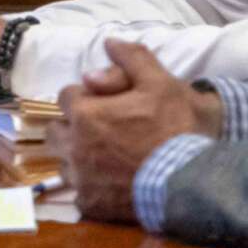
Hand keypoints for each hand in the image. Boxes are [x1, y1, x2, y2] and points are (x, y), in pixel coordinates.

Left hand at [59, 40, 222, 223]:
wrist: (190, 181)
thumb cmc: (175, 128)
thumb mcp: (160, 83)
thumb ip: (132, 58)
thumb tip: (109, 42)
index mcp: (84, 114)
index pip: (65, 97)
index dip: (84, 98)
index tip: (102, 105)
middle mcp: (74, 146)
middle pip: (56, 131)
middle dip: (72, 128)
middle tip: (99, 132)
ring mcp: (81, 179)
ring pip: (64, 163)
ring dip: (77, 158)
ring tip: (104, 159)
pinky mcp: (91, 205)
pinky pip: (79, 193)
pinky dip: (90, 187)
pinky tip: (110, 183)